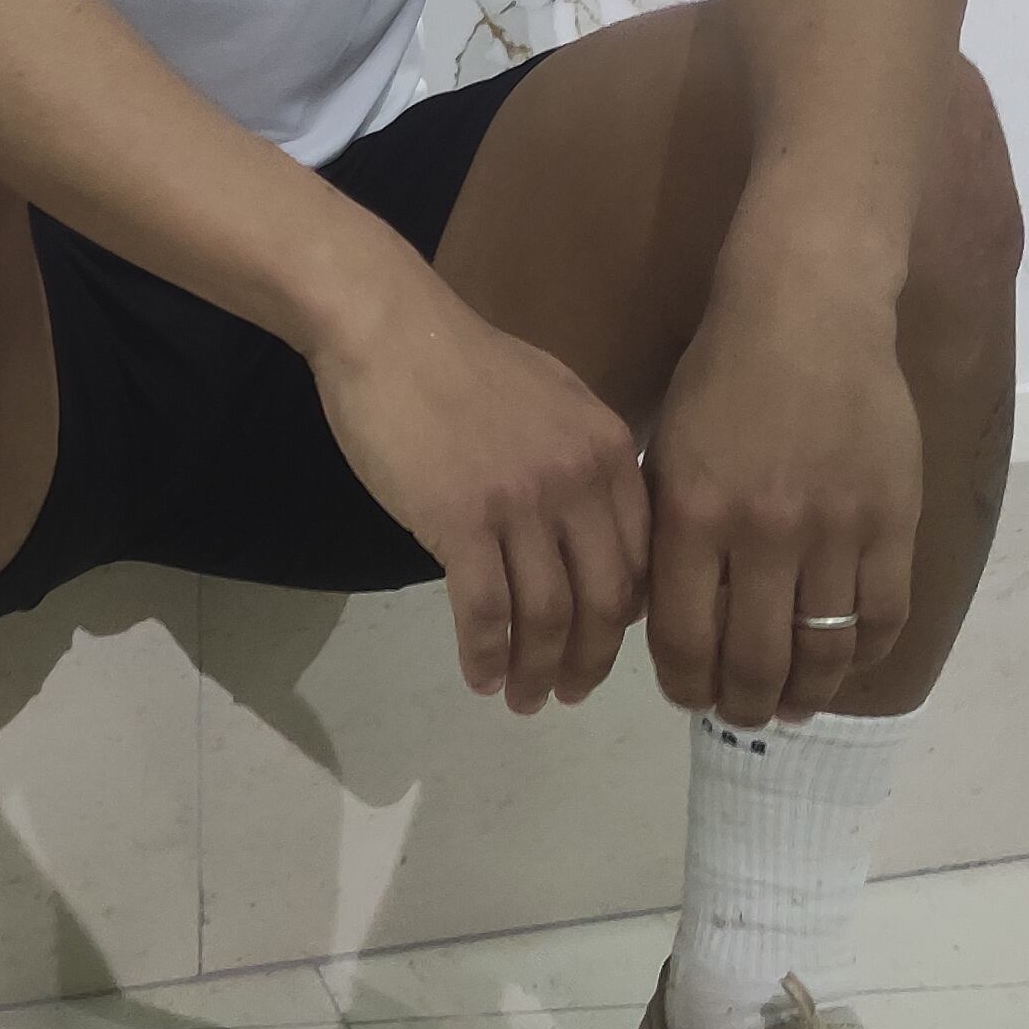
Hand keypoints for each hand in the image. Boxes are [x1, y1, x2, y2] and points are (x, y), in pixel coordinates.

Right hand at [311, 268, 648, 712]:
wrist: (389, 329)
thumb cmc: (461, 361)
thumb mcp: (553, 397)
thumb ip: (583, 460)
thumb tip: (590, 526)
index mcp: (608, 452)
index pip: (639, 561)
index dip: (622, 620)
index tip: (598, 646)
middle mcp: (579, 482)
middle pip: (603, 600)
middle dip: (587, 661)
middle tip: (566, 694)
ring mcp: (521, 503)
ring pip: (546, 615)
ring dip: (534, 670)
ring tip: (520, 699)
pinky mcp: (461, 520)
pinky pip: (485, 609)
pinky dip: (485, 653)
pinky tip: (478, 676)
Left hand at [644, 256, 919, 724]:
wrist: (809, 309)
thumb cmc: (722, 375)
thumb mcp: (668, 450)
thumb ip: (666, 534)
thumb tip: (666, 619)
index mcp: (692, 515)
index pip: (684, 639)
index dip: (685, 685)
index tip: (689, 695)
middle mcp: (762, 532)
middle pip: (754, 661)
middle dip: (742, 704)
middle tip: (742, 711)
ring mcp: (834, 529)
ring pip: (823, 650)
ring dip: (805, 694)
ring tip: (794, 703)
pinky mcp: (892, 519)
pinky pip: (883, 615)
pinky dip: (863, 653)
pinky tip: (845, 659)